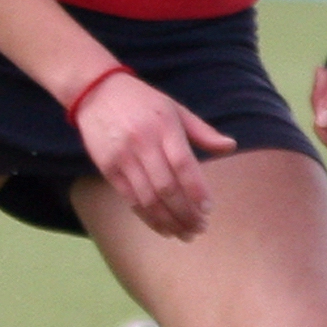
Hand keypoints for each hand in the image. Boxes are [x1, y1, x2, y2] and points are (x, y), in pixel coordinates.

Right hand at [73, 69, 238, 240]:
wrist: (96, 91)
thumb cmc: (143, 101)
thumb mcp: (175, 109)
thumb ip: (203, 131)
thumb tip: (230, 147)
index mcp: (164, 126)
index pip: (183, 165)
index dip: (197, 190)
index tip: (208, 209)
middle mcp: (142, 143)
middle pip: (166, 187)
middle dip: (185, 213)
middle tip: (199, 229)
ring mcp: (123, 156)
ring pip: (147, 198)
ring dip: (168, 221)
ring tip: (183, 234)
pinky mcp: (107, 167)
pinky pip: (130, 198)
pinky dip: (147, 217)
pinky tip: (162, 227)